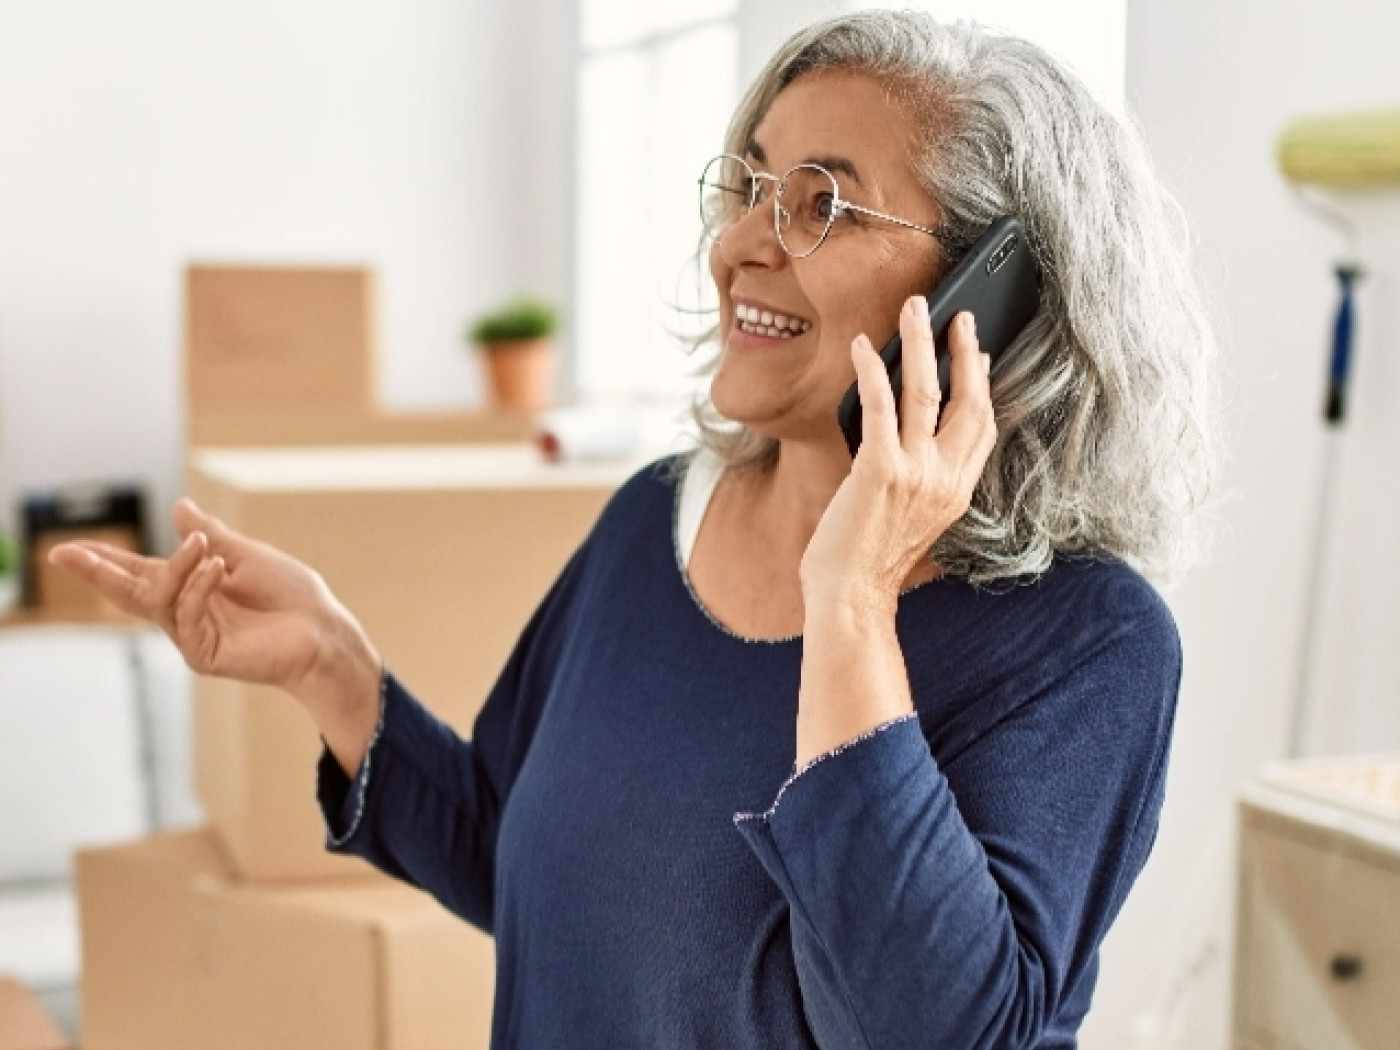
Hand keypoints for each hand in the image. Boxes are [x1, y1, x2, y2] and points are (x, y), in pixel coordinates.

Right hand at [46, 499, 373, 698]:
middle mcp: (186, 612)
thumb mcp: (247, 555)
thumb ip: (209, 535)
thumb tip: (179, 507)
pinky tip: (216, 569)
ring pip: (159, 600)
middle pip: (130, 592)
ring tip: (203, 548)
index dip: (107, 560)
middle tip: (62, 552)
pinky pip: (186, 617)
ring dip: (177, 568)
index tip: (71, 546)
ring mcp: (192, 636)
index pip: (141, 571)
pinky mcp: (204, 654)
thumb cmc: (292, 595)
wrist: (322, 629)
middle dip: (98, 571)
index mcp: (193, 588)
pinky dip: (198, 588)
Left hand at [800, 296, 996, 614]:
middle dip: (964, 350)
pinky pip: (880, 405)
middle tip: (958, 315)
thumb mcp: (910, 519)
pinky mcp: (880, 470)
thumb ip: (919, 481)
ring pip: (927, 391)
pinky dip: (872, 370)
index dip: (984, 385)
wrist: (850, 599)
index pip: (984, 427)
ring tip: (915, 309)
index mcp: (956, 491)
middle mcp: (944, 479)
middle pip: (968, 399)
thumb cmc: (867, 562)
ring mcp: (915, 473)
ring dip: (921, 342)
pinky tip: (862, 347)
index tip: (980, 353)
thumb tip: (905, 440)